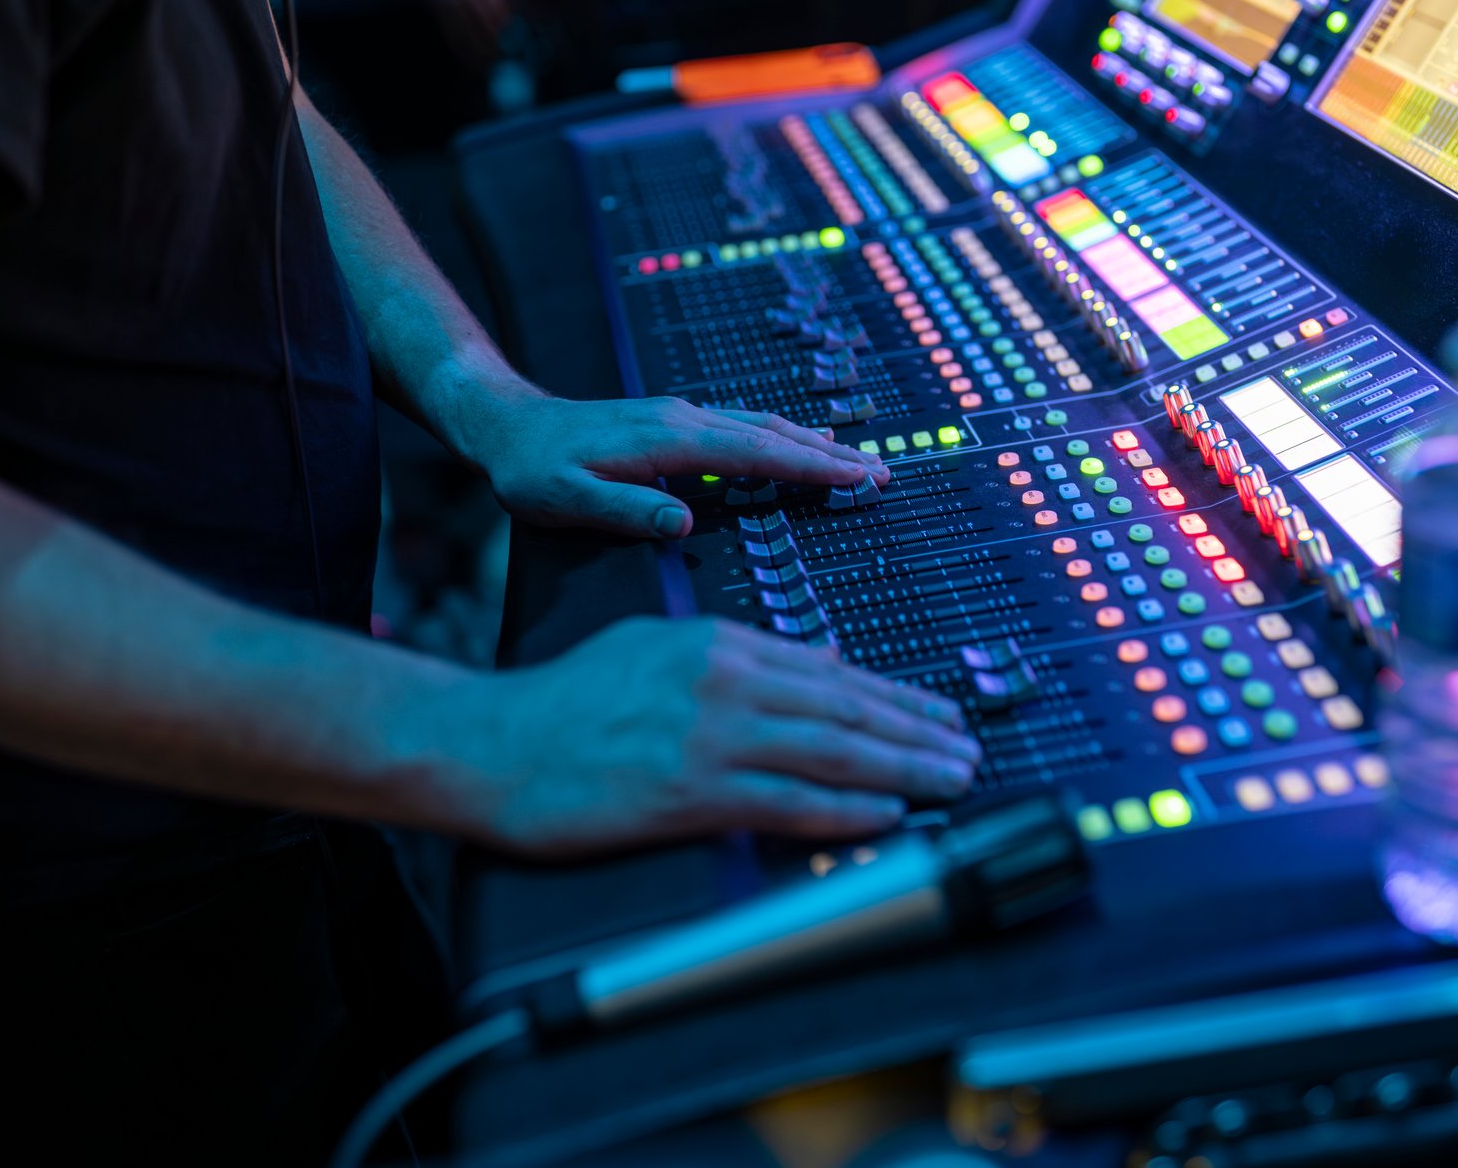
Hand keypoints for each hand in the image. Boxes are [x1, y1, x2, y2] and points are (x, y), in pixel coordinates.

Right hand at [427, 617, 979, 856]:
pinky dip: (844, 809)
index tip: (934, 711)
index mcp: (716, 643)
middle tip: (967, 747)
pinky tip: (884, 814)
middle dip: (917, 729)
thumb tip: (809, 665)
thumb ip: (732, 655)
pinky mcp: (689, 795)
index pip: (827, 670)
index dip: (893, 694)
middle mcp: (723, 683)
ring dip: (902, 768)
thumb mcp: (653, 646)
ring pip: (831, 751)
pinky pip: (787, 803)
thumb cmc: (562, 700)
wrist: (490, 742)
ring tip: (949, 779)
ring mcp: (709, 739)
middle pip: (845, 708)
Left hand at [478, 395, 891, 538]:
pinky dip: (784, 435)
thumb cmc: (531, 470)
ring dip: (813, 444)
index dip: (809, 467)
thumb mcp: (564, 499)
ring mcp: (682, 417)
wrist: (506, 424)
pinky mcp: (676, 423)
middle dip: (830, 455)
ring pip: (763, 426)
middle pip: (772, 434)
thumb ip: (624, 510)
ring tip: (859, 461)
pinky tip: (802, 440)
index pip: (756, 453)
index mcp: (667, 441)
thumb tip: (682, 522)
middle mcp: (684, 420)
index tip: (857, 477)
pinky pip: (745, 426)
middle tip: (882, 473)